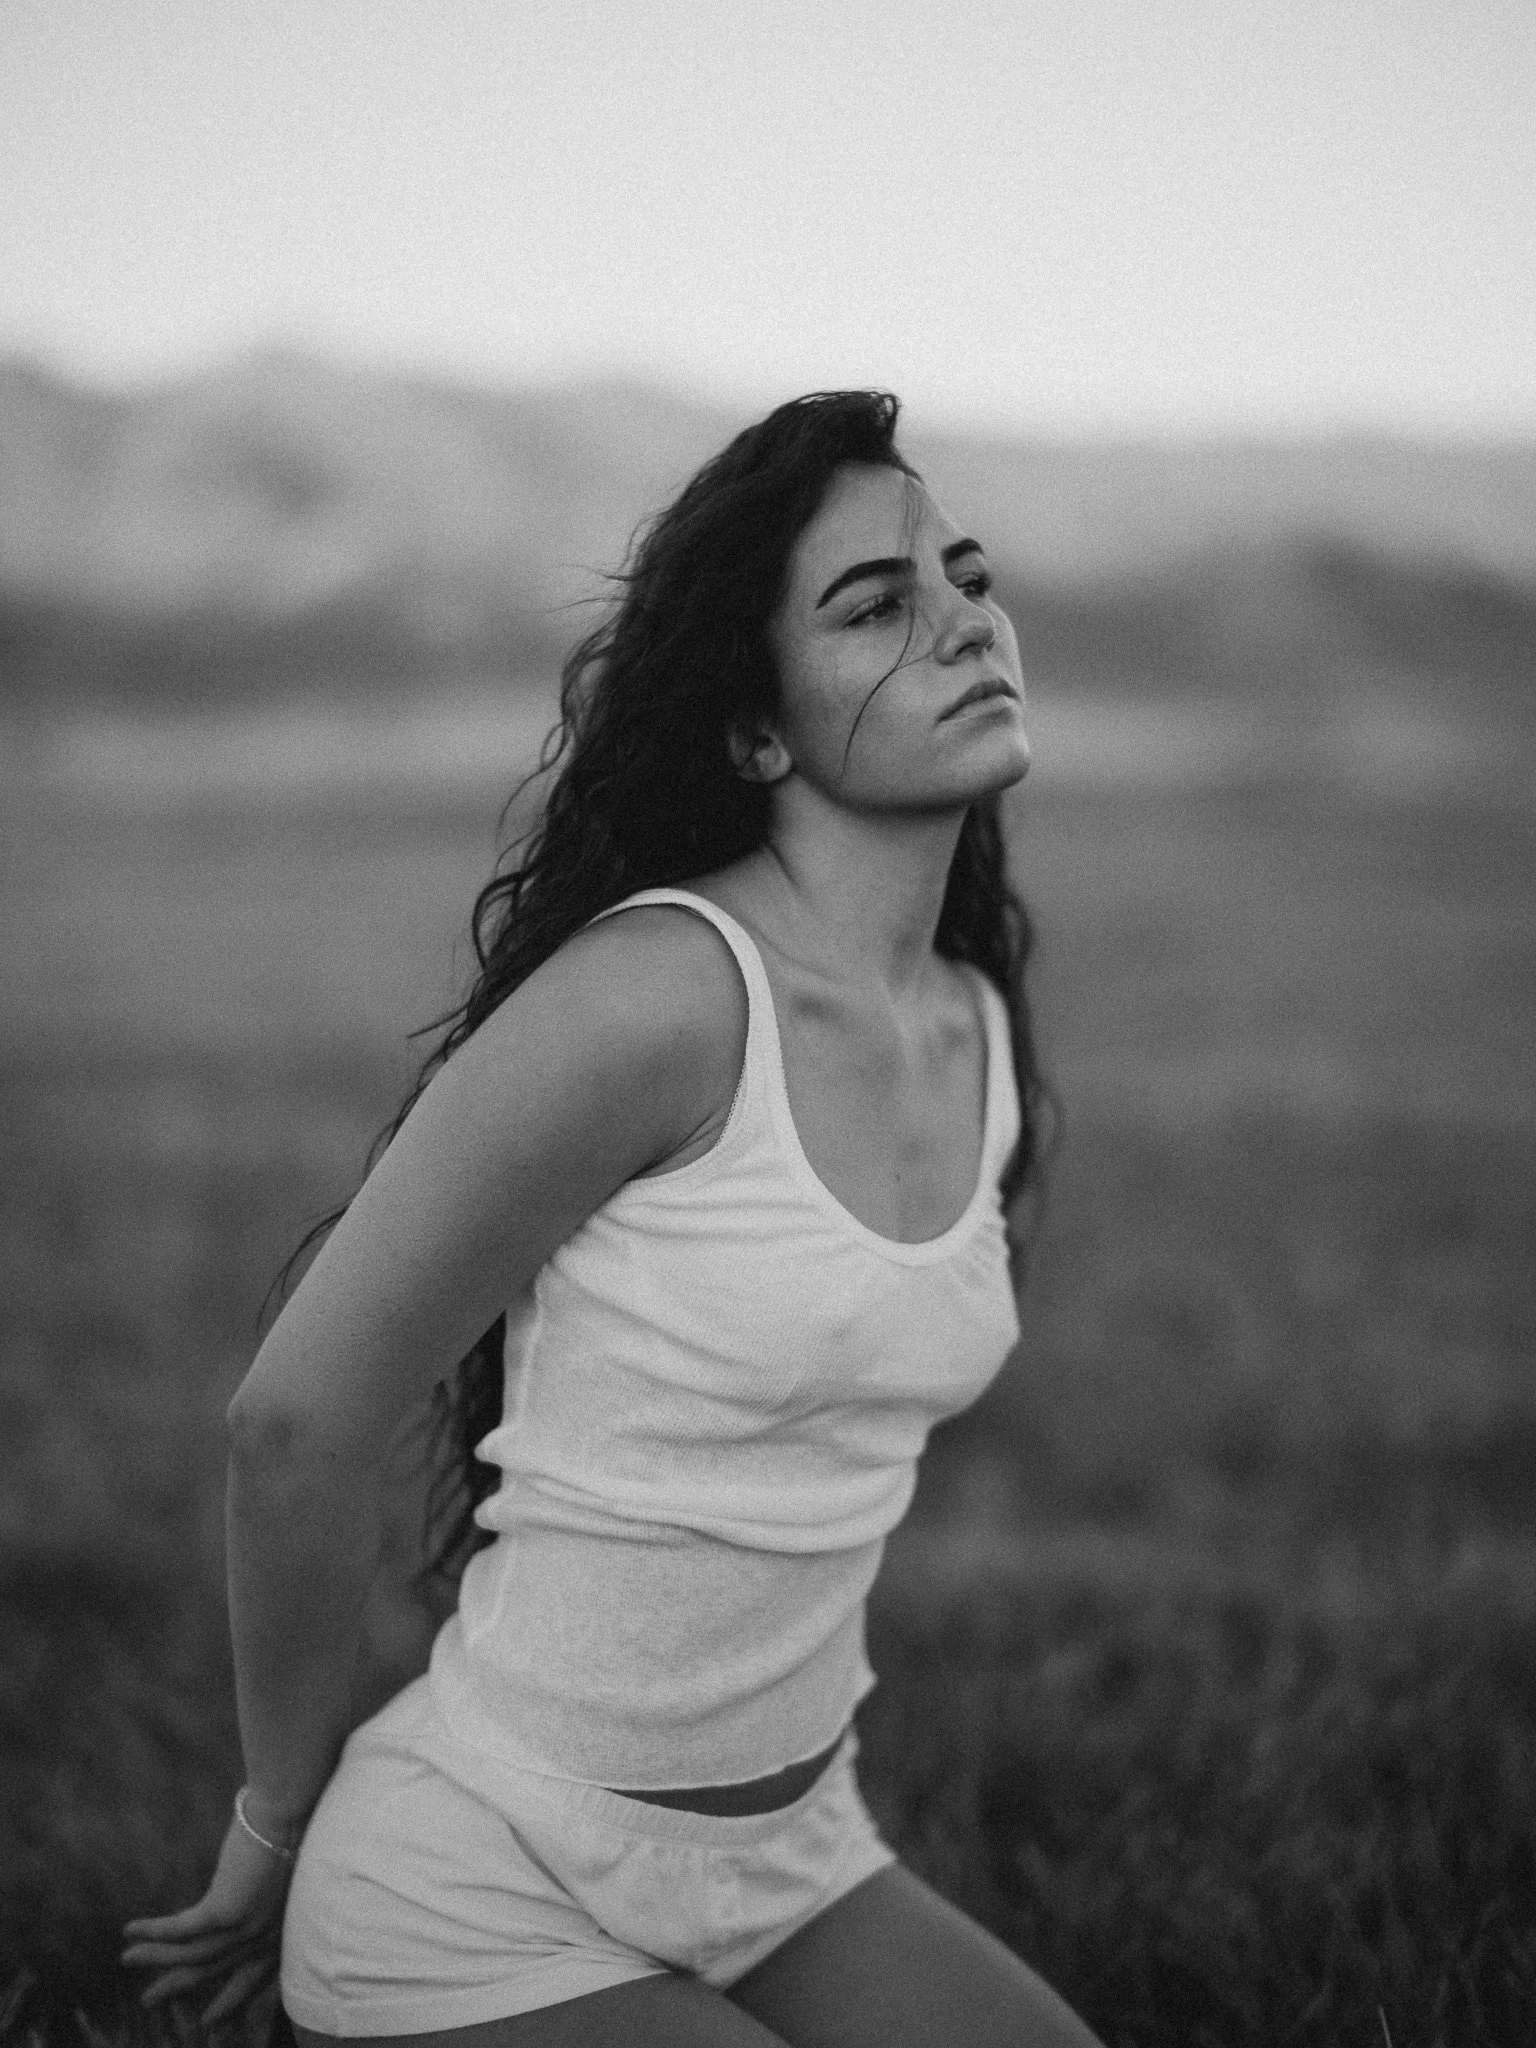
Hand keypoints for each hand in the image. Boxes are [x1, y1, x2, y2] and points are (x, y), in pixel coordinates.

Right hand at [121, 1803, 294, 2034]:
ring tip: (126, 1959)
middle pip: (214, 1972)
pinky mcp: (224, 1911)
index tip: (210, 2023)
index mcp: (282, 1929)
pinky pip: (179, 1931)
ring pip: (191, 1956)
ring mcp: (245, 1928)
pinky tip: (131, 1930)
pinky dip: (152, 1932)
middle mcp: (265, 1937)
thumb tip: (237, 1896)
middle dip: (179, 1987)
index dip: (230, 2000)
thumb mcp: (280, 1871)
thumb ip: (261, 1896)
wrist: (291, 1805)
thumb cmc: (291, 1826)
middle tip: (149, 2000)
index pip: (254, 1977)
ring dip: (155, 1959)